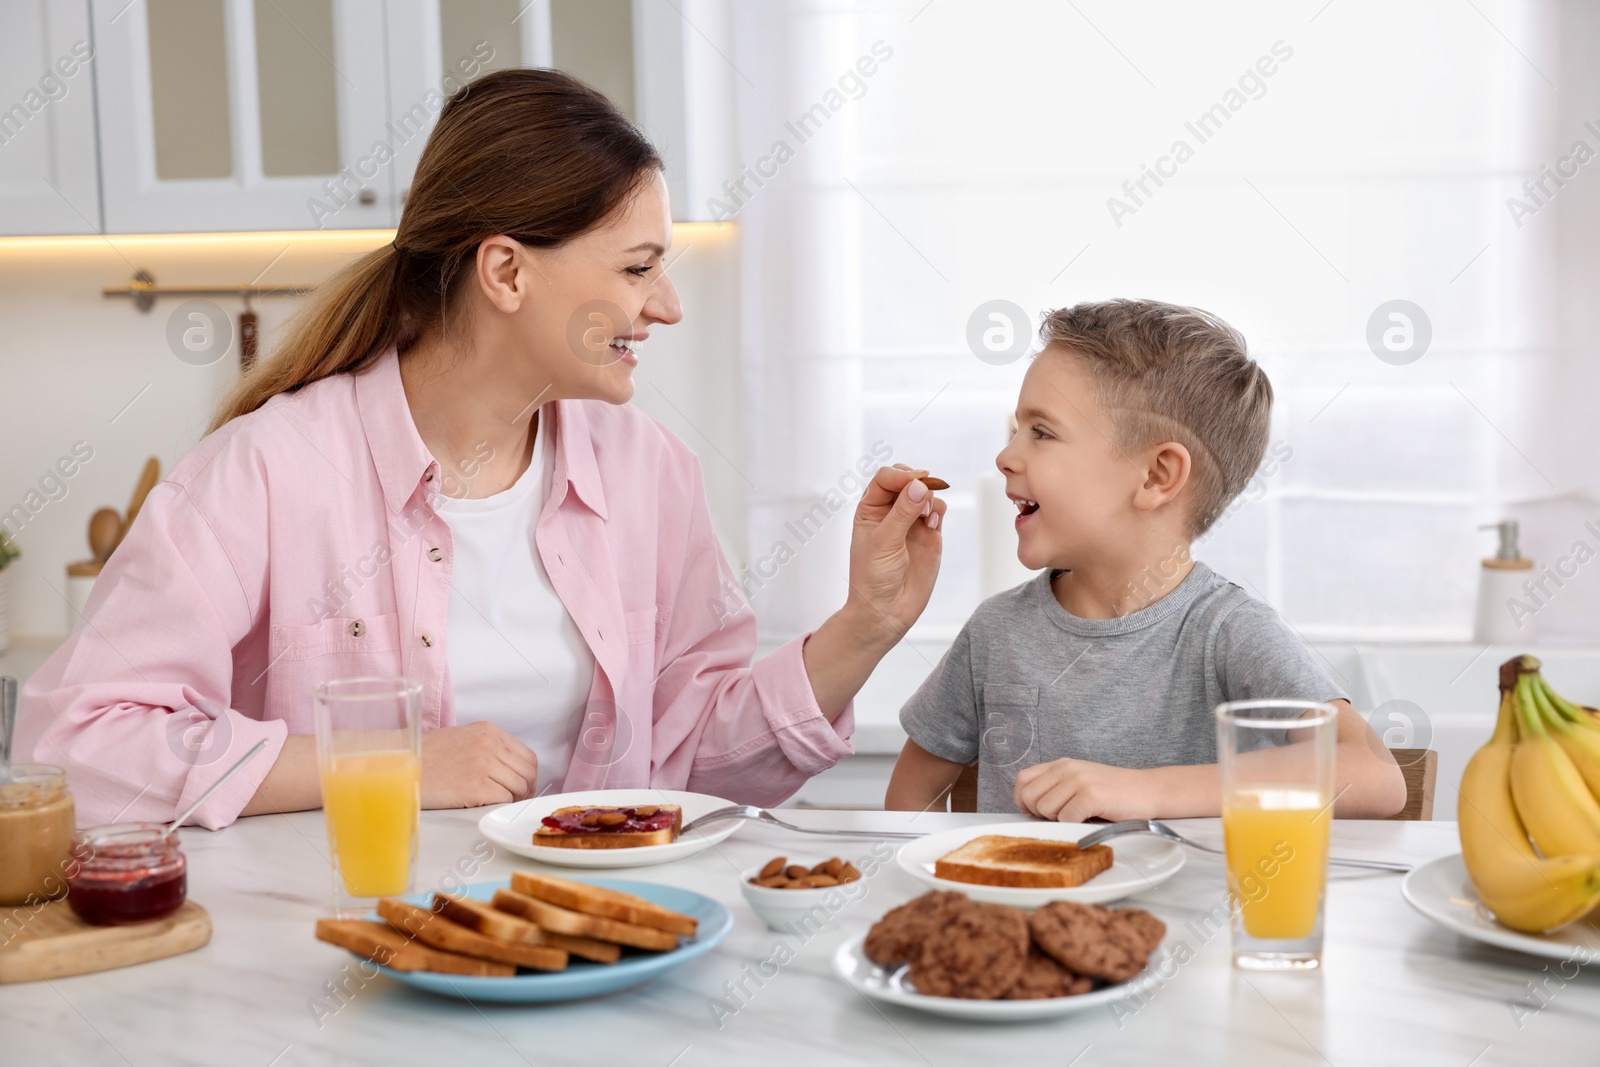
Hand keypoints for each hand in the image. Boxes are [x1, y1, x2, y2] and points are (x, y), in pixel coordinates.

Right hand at [420, 721, 538, 808]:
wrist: (400, 765)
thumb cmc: (426, 756)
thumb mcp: (462, 738)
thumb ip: (489, 747)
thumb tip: (511, 770)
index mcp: (488, 731)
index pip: (528, 756)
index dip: (528, 775)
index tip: (523, 787)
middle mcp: (490, 745)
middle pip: (527, 772)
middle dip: (524, 790)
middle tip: (512, 799)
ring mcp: (484, 765)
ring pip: (519, 787)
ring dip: (511, 799)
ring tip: (494, 802)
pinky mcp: (476, 787)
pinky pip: (504, 799)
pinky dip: (499, 805)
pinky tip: (483, 804)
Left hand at [844, 465, 948, 644]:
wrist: (886, 610)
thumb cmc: (873, 578)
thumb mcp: (883, 542)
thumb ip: (902, 513)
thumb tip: (920, 485)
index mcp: (870, 510)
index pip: (885, 478)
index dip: (900, 475)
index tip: (914, 480)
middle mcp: (891, 512)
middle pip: (907, 480)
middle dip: (917, 480)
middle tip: (925, 489)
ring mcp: (911, 522)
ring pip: (925, 493)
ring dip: (929, 496)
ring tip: (926, 515)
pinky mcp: (929, 534)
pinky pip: (938, 511)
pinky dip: (939, 510)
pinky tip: (933, 524)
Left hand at [1013, 758, 1155, 822]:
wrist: (1149, 790)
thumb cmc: (1115, 792)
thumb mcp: (1080, 782)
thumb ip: (1055, 789)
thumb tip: (1026, 808)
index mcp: (1061, 765)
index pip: (1023, 780)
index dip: (1024, 800)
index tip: (1037, 812)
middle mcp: (1067, 769)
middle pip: (1030, 797)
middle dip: (1041, 814)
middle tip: (1063, 816)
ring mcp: (1078, 781)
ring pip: (1045, 810)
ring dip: (1059, 820)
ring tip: (1080, 816)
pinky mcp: (1090, 795)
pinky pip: (1066, 819)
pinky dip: (1075, 826)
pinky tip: (1090, 819)